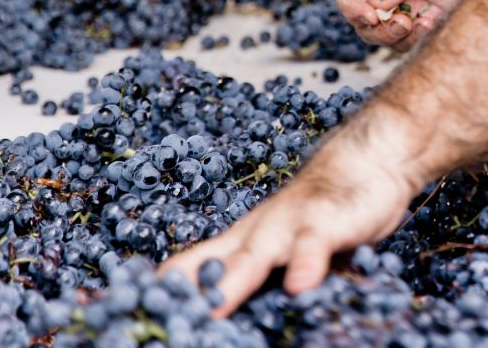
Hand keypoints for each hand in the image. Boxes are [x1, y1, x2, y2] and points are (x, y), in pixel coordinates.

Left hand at [160, 132, 419, 316]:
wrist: (366, 159)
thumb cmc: (325, 215)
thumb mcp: (289, 258)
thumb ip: (270, 289)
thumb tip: (247, 325)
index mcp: (237, 246)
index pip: (183, 273)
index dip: (154, 295)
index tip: (121, 317)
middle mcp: (251, 237)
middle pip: (205, 271)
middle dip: (180, 300)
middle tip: (154, 327)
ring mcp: (285, 227)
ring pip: (250, 259)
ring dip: (230, 287)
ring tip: (211, 315)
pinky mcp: (323, 222)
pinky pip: (312, 246)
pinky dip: (305, 266)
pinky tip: (300, 288)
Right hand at [336, 0, 487, 51]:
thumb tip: (377, 3)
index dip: (354, 10)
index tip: (372, 15)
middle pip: (364, 24)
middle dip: (379, 30)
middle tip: (401, 23)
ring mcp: (404, 7)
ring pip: (386, 37)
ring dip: (398, 37)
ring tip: (419, 23)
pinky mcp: (425, 19)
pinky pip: (412, 40)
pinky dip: (418, 38)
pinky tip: (431, 21)